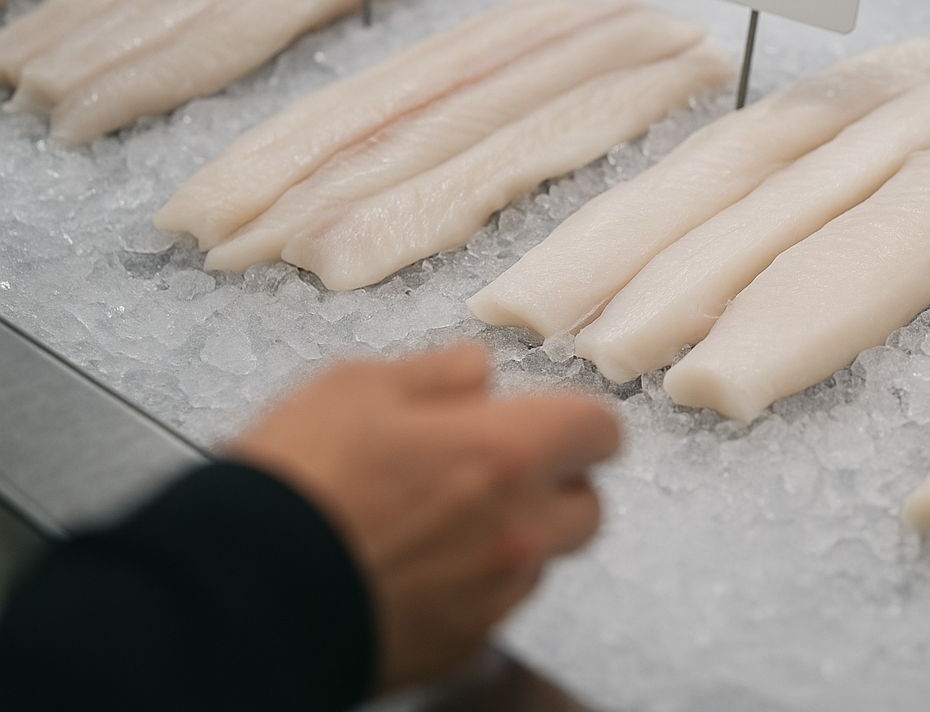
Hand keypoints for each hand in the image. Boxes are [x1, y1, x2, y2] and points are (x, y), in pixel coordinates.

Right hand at [227, 342, 620, 692]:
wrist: (240, 592)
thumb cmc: (297, 482)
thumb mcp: (358, 385)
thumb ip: (440, 373)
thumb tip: (479, 375)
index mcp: (507, 452)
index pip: (601, 430)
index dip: (576, 421)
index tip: (550, 421)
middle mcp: (520, 529)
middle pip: (586, 504)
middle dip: (552, 483)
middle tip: (493, 470)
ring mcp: (495, 595)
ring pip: (544, 559)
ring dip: (515, 536)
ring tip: (442, 521)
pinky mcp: (463, 644)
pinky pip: (497, 607)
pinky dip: (475, 585)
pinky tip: (418, 567)